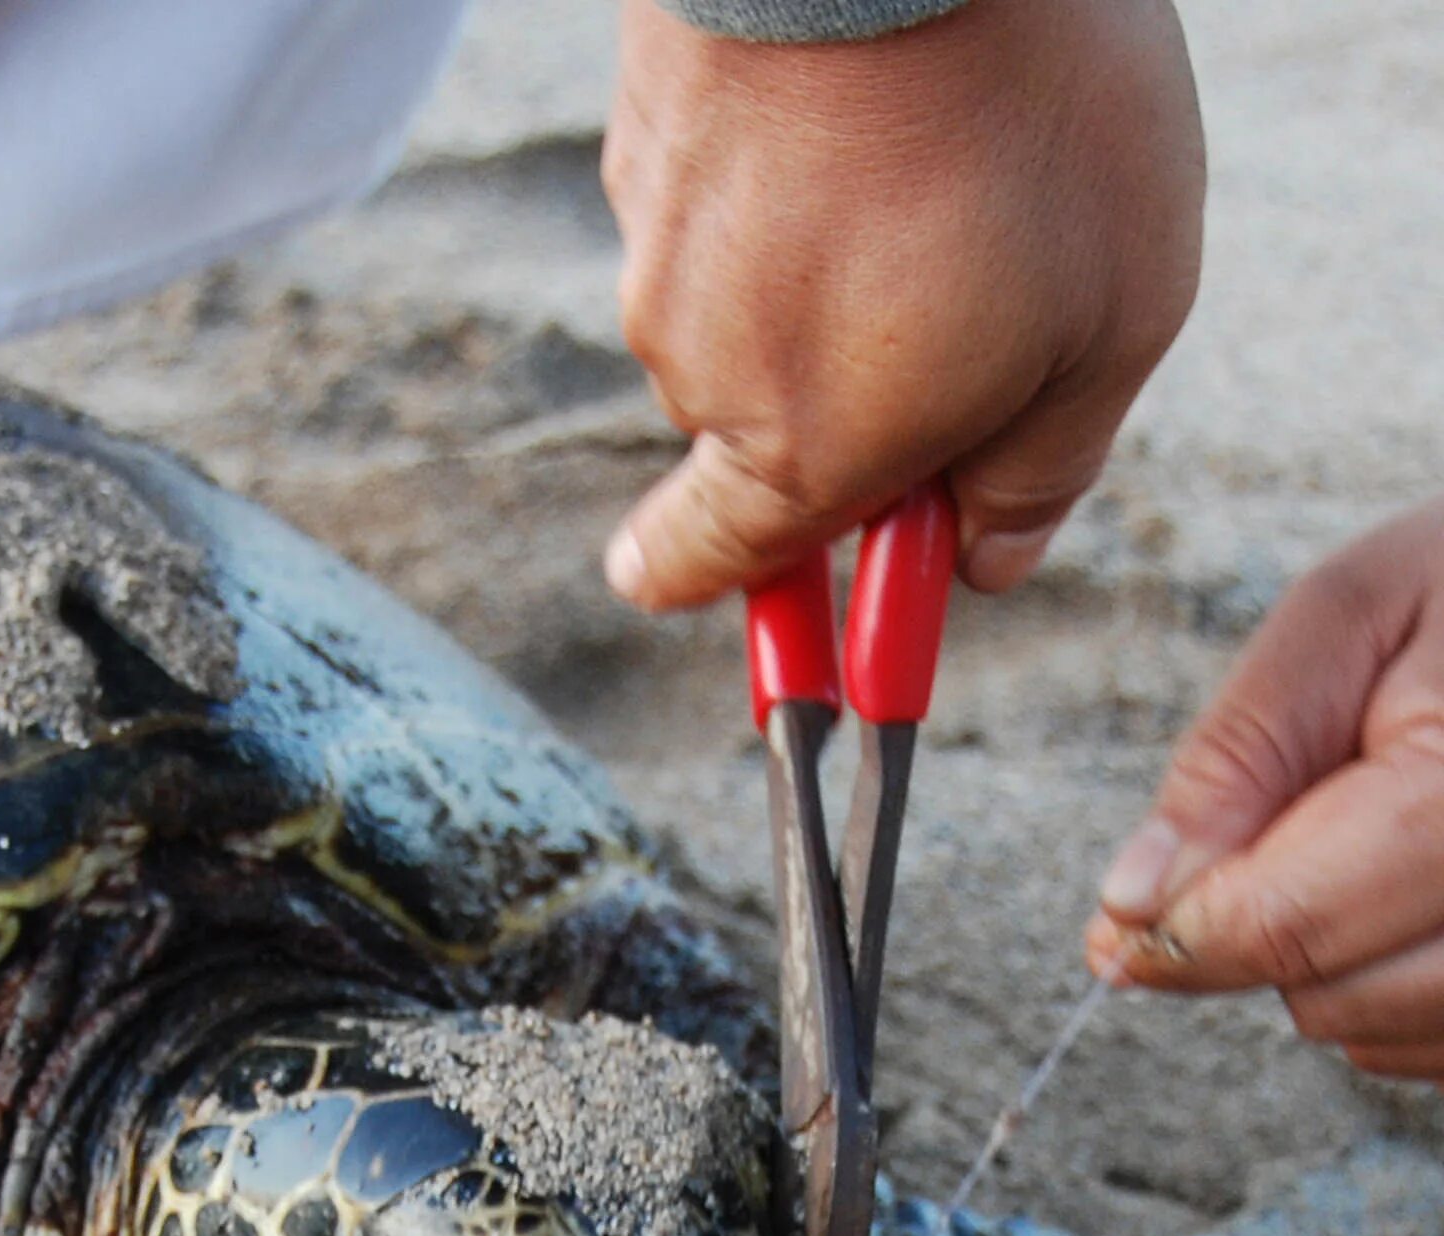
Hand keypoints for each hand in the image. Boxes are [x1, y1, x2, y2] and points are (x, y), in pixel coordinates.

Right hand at [599, 0, 1204, 608]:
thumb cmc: (1025, 120)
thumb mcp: (1109, 326)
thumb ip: (1041, 475)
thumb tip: (986, 562)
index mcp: (796, 455)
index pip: (703, 575)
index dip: (767, 601)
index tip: (822, 604)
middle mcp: (696, 374)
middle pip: (757, 437)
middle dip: (849, 408)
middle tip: (968, 321)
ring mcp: (654, 253)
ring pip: (740, 312)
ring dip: (819, 283)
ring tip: (929, 175)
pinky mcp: (644, 146)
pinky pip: (718, 207)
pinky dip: (783, 187)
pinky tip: (867, 114)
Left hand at [1087, 502, 1443, 1079]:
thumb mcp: (1350, 617)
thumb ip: (1236, 758)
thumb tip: (1130, 908)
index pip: (1290, 924)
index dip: (1182, 933)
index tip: (1121, 920)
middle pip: (1337, 997)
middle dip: (1263, 936)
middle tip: (1295, 831)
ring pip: (1385, 1036)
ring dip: (1329, 972)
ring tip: (1359, 849)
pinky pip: (1441, 1049)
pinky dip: (1391, 998)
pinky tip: (1401, 902)